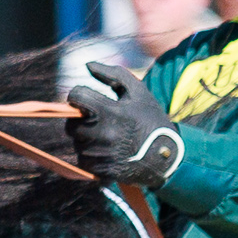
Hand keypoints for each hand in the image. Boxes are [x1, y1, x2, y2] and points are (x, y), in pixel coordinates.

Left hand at [64, 57, 182, 184]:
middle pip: (71, 123)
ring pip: (76, 142)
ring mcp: (100, 154)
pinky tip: (108, 150)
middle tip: (100, 120)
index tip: (88, 98)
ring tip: (109, 136)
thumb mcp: (139, 92)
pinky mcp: (99, 171)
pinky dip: (91, 154)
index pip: (76, 97)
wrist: (165, 156)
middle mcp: (103, 134)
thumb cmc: (150, 119)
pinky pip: (82, 159)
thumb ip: (114, 74)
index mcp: (111, 112)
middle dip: (82, 119)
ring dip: (87, 137)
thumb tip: (87, 65)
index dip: (79, 95)